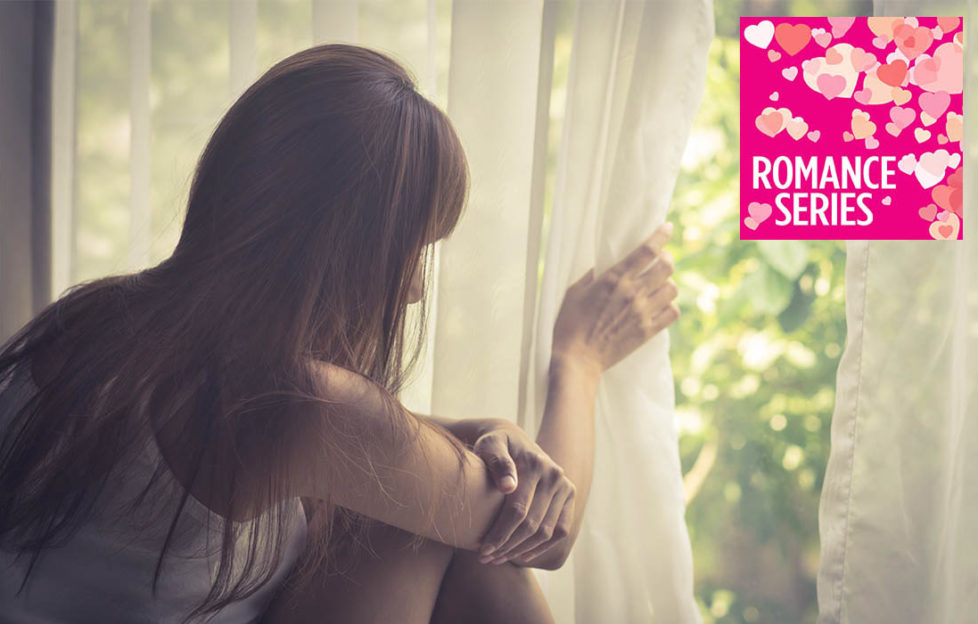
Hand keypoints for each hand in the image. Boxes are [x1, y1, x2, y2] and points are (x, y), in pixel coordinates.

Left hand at [471, 421, 575, 564]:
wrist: (513, 439)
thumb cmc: (495, 445)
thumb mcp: (490, 446)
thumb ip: (497, 462)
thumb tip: (508, 486)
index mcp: (535, 463)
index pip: (517, 510)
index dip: (500, 534)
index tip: (482, 550)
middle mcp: (554, 475)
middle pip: (532, 524)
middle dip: (507, 546)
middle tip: (485, 559)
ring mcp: (564, 486)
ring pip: (546, 531)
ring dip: (521, 550)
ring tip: (498, 558)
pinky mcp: (569, 496)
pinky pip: (560, 530)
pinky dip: (542, 546)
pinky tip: (521, 555)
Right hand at [551, 221, 678, 375]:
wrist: (577, 359)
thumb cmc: (569, 324)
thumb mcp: (574, 292)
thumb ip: (592, 276)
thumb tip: (603, 267)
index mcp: (613, 279)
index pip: (647, 251)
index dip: (661, 236)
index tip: (667, 227)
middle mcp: (632, 293)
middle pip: (666, 266)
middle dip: (667, 259)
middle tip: (661, 261)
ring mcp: (642, 313)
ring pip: (672, 288)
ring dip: (667, 283)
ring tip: (658, 285)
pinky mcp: (647, 331)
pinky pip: (672, 313)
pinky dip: (670, 306)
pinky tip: (660, 306)